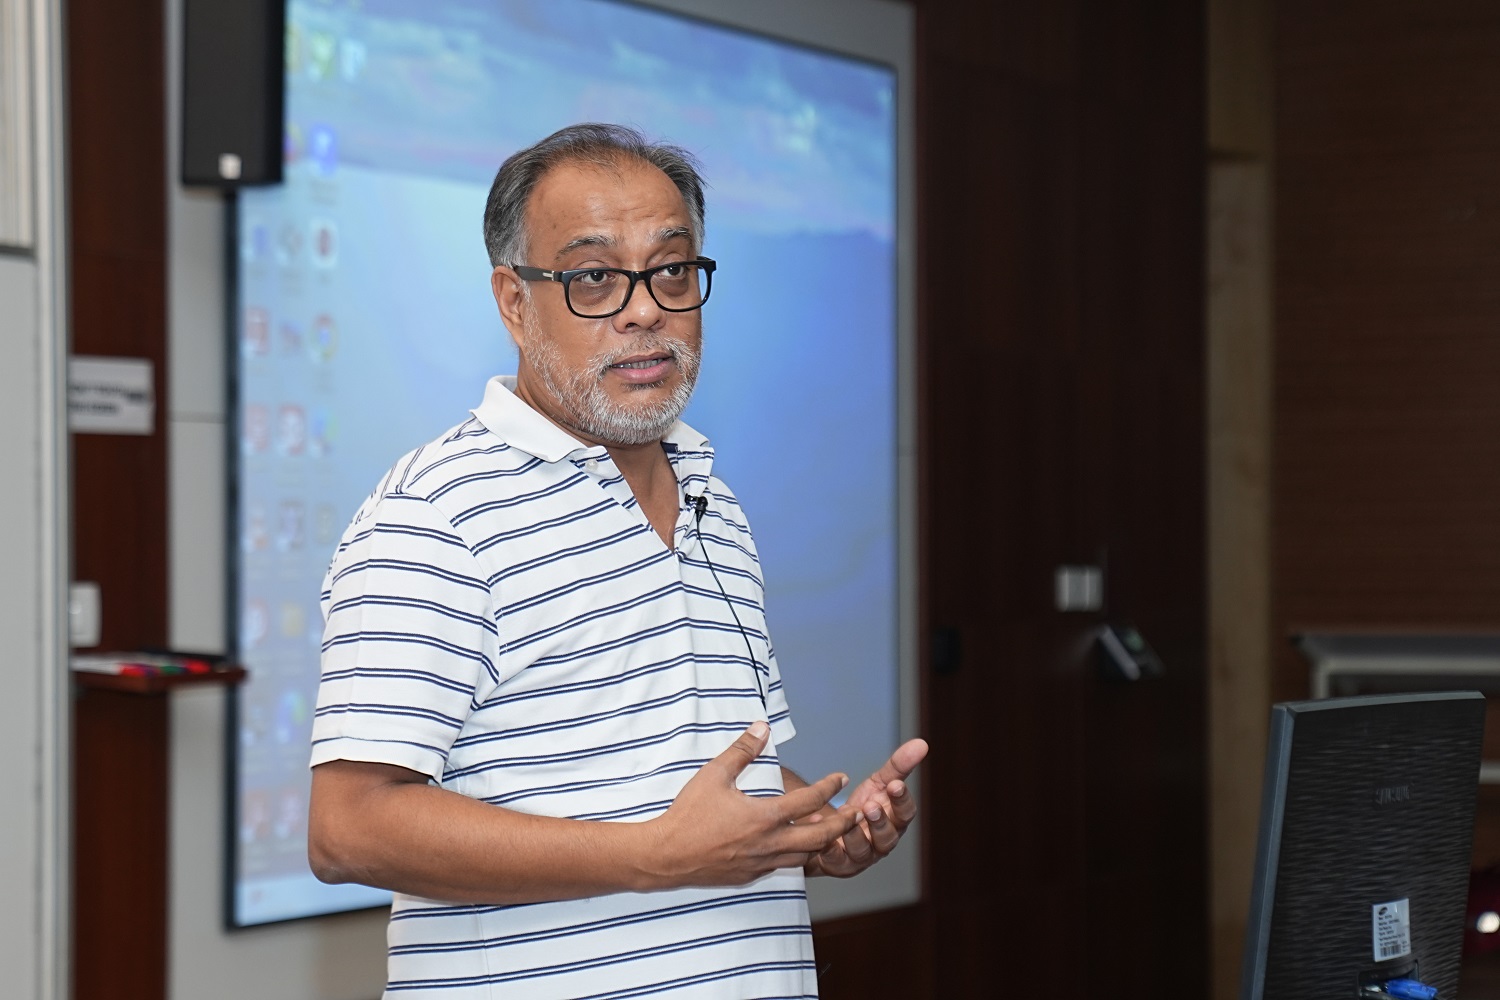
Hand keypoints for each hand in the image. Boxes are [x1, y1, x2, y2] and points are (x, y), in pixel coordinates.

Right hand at [645, 722, 860, 887]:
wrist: (666, 855)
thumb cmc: (688, 813)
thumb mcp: (714, 775)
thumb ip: (742, 750)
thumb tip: (762, 727)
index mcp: (764, 817)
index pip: (809, 801)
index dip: (829, 787)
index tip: (841, 777)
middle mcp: (770, 844)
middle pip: (821, 837)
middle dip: (843, 823)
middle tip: (856, 813)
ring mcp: (762, 863)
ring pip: (805, 857)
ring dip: (822, 843)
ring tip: (833, 830)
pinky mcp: (751, 876)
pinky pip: (783, 867)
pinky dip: (797, 856)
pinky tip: (796, 847)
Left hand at [802, 738, 927, 877]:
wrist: (834, 831)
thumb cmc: (863, 808)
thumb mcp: (880, 784)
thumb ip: (898, 766)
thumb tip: (921, 743)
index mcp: (894, 821)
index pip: (905, 814)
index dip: (901, 800)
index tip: (895, 785)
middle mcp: (881, 842)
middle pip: (887, 837)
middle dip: (879, 822)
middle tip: (870, 806)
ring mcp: (861, 855)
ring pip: (862, 850)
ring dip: (854, 833)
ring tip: (846, 816)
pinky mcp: (838, 863)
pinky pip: (833, 858)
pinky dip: (827, 844)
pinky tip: (818, 823)